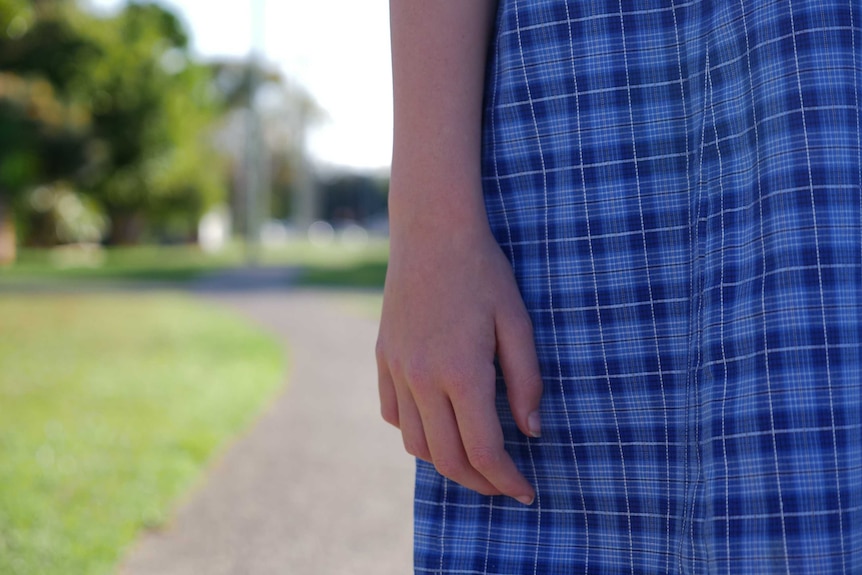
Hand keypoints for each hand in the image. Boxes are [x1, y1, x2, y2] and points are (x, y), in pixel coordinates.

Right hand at [376, 224, 542, 504]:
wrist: (431, 233)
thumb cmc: (483, 273)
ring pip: (415, 444)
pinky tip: (439, 424)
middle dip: (480, 482)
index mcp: (462, 372)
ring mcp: (397, 370)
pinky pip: (393, 415)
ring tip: (473, 461)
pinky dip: (416, 433)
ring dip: (446, 462)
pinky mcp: (383, 359)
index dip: (507, 479)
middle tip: (505, 485)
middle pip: (447, 458)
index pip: (484, 450)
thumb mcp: (517, 323)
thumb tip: (531, 431)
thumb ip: (527, 382)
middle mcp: (423, 379)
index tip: (526, 491)